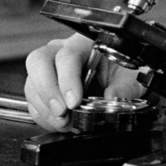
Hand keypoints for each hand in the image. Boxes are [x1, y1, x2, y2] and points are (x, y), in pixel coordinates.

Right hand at [23, 33, 143, 130]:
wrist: (121, 77)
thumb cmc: (125, 69)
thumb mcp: (133, 76)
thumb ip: (125, 87)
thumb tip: (112, 98)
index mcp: (85, 42)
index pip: (67, 56)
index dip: (67, 80)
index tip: (74, 102)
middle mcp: (62, 51)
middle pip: (38, 62)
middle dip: (47, 91)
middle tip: (62, 112)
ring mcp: (50, 69)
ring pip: (32, 84)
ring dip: (45, 108)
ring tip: (65, 122)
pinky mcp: (44, 88)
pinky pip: (33, 101)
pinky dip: (43, 116)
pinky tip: (60, 123)